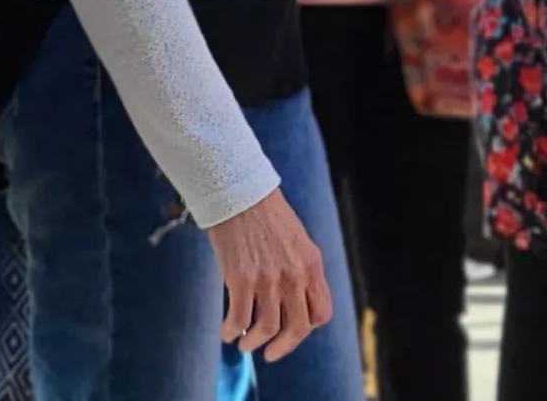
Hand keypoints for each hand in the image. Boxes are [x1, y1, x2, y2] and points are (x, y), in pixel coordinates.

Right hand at [205, 189, 333, 360]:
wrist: (238, 192)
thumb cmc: (264, 215)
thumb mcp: (296, 241)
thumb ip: (299, 269)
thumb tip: (292, 299)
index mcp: (312, 265)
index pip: (321, 313)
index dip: (306, 328)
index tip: (291, 330)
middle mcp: (294, 276)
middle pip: (297, 329)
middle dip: (283, 347)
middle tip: (270, 354)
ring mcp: (268, 279)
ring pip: (266, 329)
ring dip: (253, 342)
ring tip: (244, 344)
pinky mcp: (240, 279)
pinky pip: (239, 319)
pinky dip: (231, 331)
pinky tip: (226, 332)